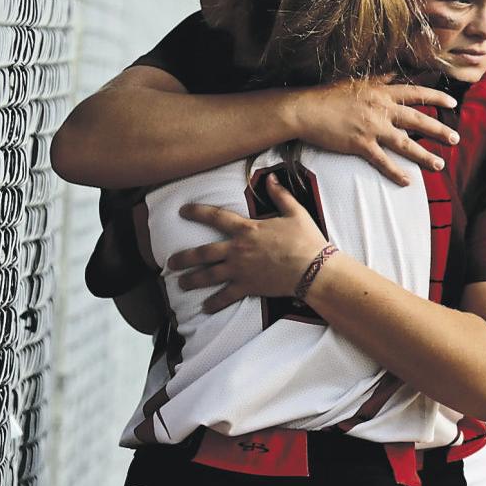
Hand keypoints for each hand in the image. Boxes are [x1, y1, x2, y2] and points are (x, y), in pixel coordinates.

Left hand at [167, 175, 328, 313]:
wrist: (314, 269)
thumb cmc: (307, 240)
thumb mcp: (296, 212)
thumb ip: (280, 195)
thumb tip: (270, 178)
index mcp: (247, 229)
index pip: (216, 218)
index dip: (197, 212)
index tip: (182, 211)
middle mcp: (238, 250)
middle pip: (203, 253)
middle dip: (184, 258)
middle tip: (170, 262)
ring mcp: (241, 270)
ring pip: (209, 275)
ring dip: (192, 280)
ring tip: (180, 284)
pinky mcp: (248, 287)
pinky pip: (226, 296)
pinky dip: (215, 303)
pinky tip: (205, 308)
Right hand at [292, 77, 458, 185]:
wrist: (305, 109)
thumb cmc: (328, 96)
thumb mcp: (358, 82)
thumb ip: (379, 80)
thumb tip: (394, 74)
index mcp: (381, 93)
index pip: (416, 93)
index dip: (436, 97)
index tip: (453, 102)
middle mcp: (381, 109)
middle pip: (418, 120)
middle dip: (439, 130)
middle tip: (456, 139)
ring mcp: (372, 128)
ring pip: (406, 144)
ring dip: (425, 156)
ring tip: (440, 165)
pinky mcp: (360, 145)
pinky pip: (383, 162)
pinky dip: (396, 173)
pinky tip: (407, 181)